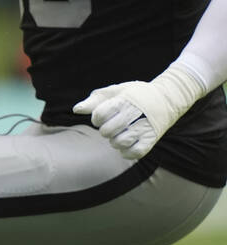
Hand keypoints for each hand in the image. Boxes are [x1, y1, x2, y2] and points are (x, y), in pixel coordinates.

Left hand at [72, 65, 205, 159]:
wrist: (168, 97)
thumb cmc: (136, 94)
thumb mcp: (116, 91)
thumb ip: (95, 100)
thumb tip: (76, 110)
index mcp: (124, 101)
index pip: (99, 115)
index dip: (97, 118)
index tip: (104, 116)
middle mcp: (134, 114)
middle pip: (106, 131)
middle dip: (105, 130)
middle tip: (113, 126)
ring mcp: (144, 128)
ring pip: (119, 143)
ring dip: (115, 141)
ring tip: (121, 134)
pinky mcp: (152, 139)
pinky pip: (134, 153)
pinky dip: (126, 152)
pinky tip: (127, 144)